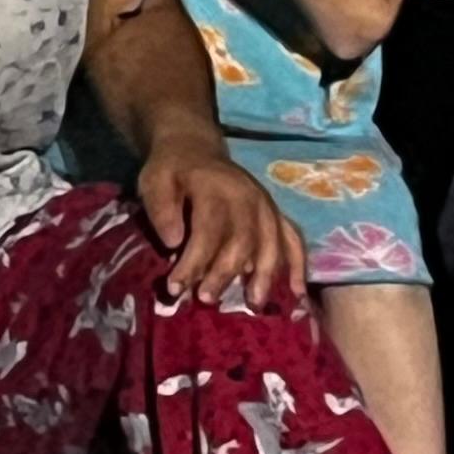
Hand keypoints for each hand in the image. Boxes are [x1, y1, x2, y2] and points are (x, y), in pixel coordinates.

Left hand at [132, 138, 304, 308]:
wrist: (195, 149)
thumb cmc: (173, 171)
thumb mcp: (154, 181)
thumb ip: (161, 209)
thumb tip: (174, 243)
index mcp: (217, 188)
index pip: (208, 231)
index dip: (193, 262)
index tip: (175, 288)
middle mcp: (249, 197)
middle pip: (243, 242)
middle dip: (225, 274)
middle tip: (206, 299)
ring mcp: (267, 206)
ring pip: (271, 245)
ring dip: (264, 277)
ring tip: (252, 304)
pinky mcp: (276, 214)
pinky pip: (294, 240)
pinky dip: (299, 266)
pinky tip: (297, 292)